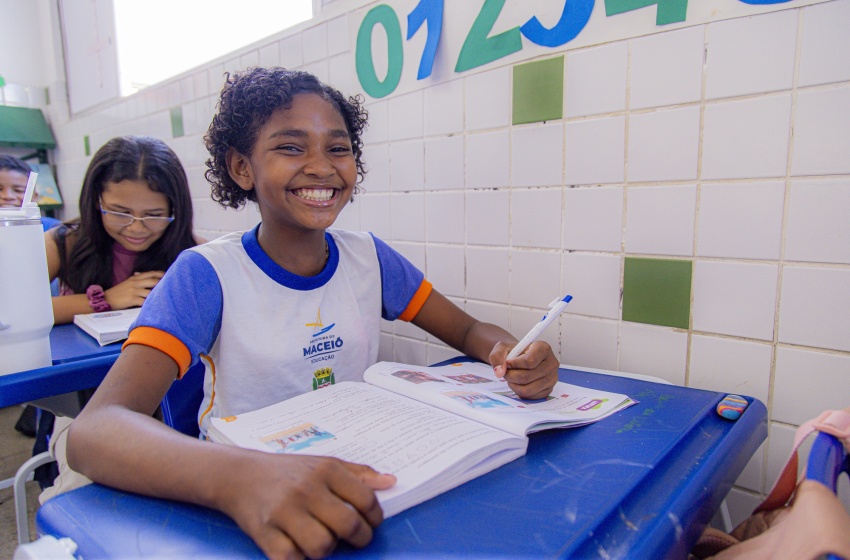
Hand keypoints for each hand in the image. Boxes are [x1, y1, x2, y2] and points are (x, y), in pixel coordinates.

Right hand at [104, 271, 164, 309]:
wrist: (105, 299)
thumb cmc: (117, 292)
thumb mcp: (126, 282)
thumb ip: (135, 278)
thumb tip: (139, 273)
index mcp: (135, 278)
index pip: (151, 273)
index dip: (161, 274)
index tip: (169, 276)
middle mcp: (135, 282)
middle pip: (153, 281)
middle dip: (163, 284)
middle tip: (171, 288)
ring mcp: (134, 291)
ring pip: (150, 291)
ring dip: (158, 295)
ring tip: (166, 298)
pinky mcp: (131, 299)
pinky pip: (144, 301)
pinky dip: (150, 303)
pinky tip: (155, 306)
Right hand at [218, 452, 395, 559]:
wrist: (239, 474)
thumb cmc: (288, 471)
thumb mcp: (324, 463)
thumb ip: (359, 473)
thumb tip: (391, 482)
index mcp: (326, 470)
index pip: (366, 499)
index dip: (375, 517)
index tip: (371, 522)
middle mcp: (307, 489)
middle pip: (348, 525)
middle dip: (359, 538)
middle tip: (355, 538)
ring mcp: (285, 512)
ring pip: (322, 546)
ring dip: (326, 549)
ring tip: (322, 540)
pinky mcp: (265, 533)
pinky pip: (292, 559)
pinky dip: (299, 558)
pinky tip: (298, 547)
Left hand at [490, 341, 558, 399]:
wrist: (520, 359)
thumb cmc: (514, 353)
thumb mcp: (502, 348)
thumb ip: (497, 356)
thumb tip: (499, 372)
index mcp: (543, 348)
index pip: (529, 361)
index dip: (515, 364)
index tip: (508, 363)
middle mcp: (551, 363)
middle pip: (527, 376)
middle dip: (511, 376)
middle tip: (506, 372)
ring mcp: (552, 378)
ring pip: (528, 389)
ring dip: (514, 385)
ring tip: (511, 378)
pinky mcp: (548, 389)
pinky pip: (531, 396)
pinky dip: (520, 392)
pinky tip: (518, 384)